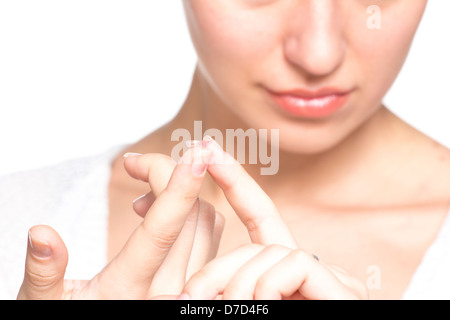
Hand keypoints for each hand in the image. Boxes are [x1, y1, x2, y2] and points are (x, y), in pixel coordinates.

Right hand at [17, 145, 223, 298]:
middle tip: (132, 164)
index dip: (179, 188)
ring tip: (141, 196)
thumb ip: (43, 273)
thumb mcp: (42, 304)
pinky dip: (191, 211)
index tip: (194, 154)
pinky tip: (158, 212)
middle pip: (190, 215)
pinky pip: (209, 235)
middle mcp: (168, 288)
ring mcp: (187, 284)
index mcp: (127, 289)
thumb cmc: (65, 318)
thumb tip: (41, 234)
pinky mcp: (197, 280)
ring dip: (182, 193)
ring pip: (207, 222)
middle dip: (168, 175)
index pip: (162, 230)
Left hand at [176, 137, 367, 299]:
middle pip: (261, 236)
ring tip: (217, 311)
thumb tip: (172, 250)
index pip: (261, 216)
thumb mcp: (229, 301)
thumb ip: (215, 276)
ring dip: (235, 285)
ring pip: (271, 250)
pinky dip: (267, 289)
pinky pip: (294, 261)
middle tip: (187, 294)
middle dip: (218, 264)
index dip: (236, 182)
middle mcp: (312, 272)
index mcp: (283, 275)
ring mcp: (335, 282)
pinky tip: (265, 305)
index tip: (207, 150)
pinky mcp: (346, 292)